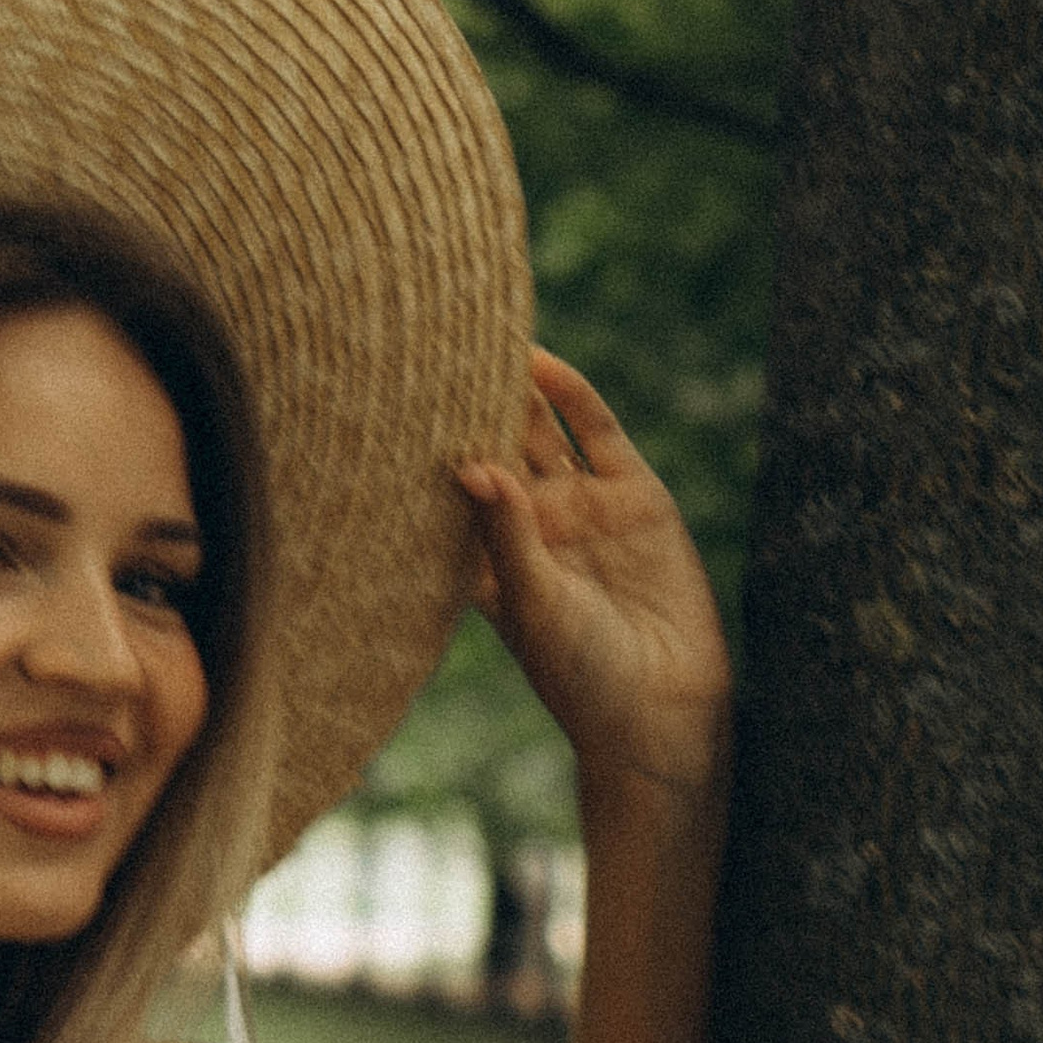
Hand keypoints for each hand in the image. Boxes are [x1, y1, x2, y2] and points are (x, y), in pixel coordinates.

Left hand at [456, 350, 731, 795]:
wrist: (667, 712)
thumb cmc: (584, 679)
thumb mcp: (537, 607)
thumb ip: (507, 536)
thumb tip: (470, 464)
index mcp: (490, 560)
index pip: (445, 490)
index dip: (416, 448)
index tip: (375, 400)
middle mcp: (532, 526)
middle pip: (490, 444)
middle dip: (459, 400)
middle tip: (415, 341)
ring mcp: (583, 506)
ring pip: (539, 429)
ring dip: (512, 386)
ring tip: (473, 330)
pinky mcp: (635, 495)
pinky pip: (597, 431)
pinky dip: (571, 395)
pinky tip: (540, 359)